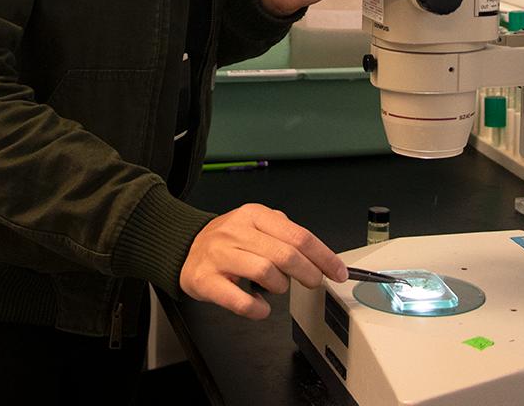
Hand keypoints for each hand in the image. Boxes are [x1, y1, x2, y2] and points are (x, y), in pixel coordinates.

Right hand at [179, 203, 347, 319]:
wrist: (186, 249)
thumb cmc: (228, 241)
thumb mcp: (257, 225)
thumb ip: (285, 234)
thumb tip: (321, 255)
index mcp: (254, 215)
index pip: (299, 236)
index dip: (324, 256)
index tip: (337, 272)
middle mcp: (236, 231)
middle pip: (285, 254)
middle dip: (308, 273)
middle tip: (314, 282)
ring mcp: (220, 255)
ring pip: (265, 272)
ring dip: (280, 287)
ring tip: (277, 287)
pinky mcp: (206, 280)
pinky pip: (239, 300)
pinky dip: (257, 308)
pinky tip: (260, 306)